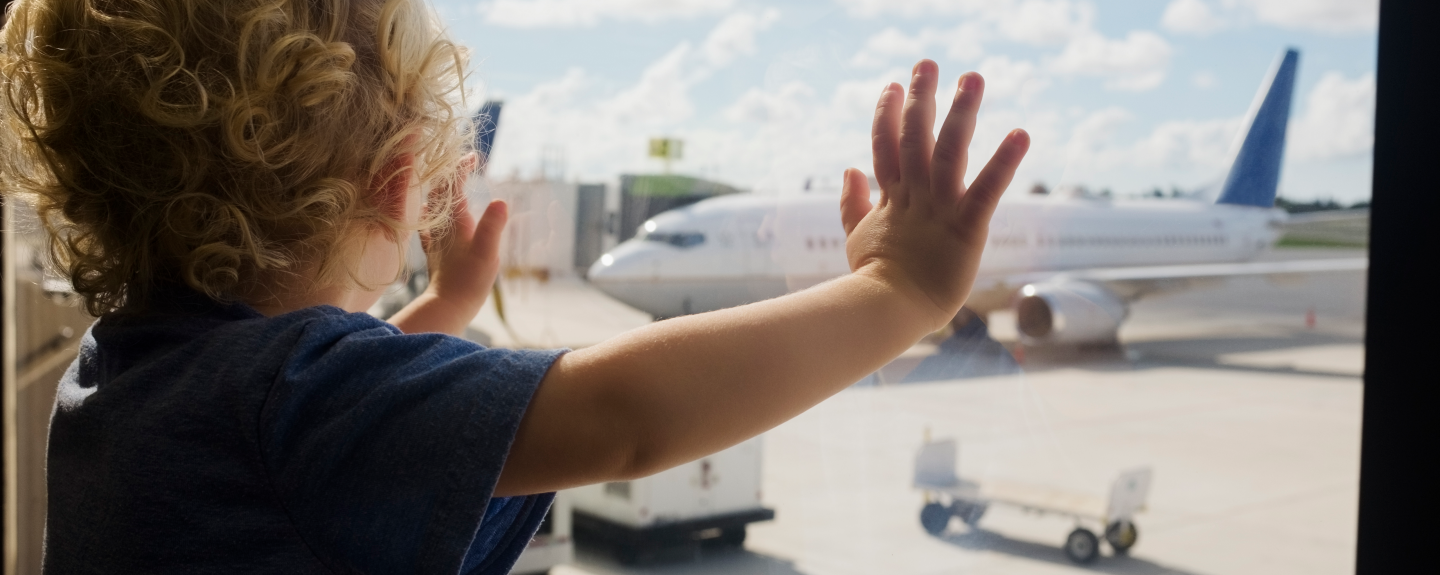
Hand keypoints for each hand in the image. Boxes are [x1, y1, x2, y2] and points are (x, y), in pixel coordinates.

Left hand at [412, 153, 507, 331]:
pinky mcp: (435, 252)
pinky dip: (433, 214)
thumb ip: (493, 226)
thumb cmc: (468, 280)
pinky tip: (431, 215)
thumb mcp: (487, 252)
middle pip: (440, 192)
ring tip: (451, 185)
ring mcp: (436, 239)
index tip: (473, 156)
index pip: (454, 185)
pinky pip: (430, 226)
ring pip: (433, 207)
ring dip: (441, 193)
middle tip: (465, 165)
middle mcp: (441, 225)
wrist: (447, 305)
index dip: (461, 168)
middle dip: (451, 175)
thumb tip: (500, 200)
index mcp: (455, 220)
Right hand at [841, 60, 1028, 325]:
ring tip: (973, 79)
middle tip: (929, 63)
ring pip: (950, 151)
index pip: (886, 147)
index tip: (893, 86)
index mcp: (889, 200)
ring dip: (962, 112)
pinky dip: (1004, 162)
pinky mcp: (966, 228)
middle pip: (916, 137)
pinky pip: (987, 189)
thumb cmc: (875, 283)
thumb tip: (850, 168)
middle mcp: (913, 197)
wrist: (887, 313)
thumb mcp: (856, 238)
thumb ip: (852, 203)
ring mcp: (938, 210)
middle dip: (923, 98)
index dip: (888, 114)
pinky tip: (1021, 134)